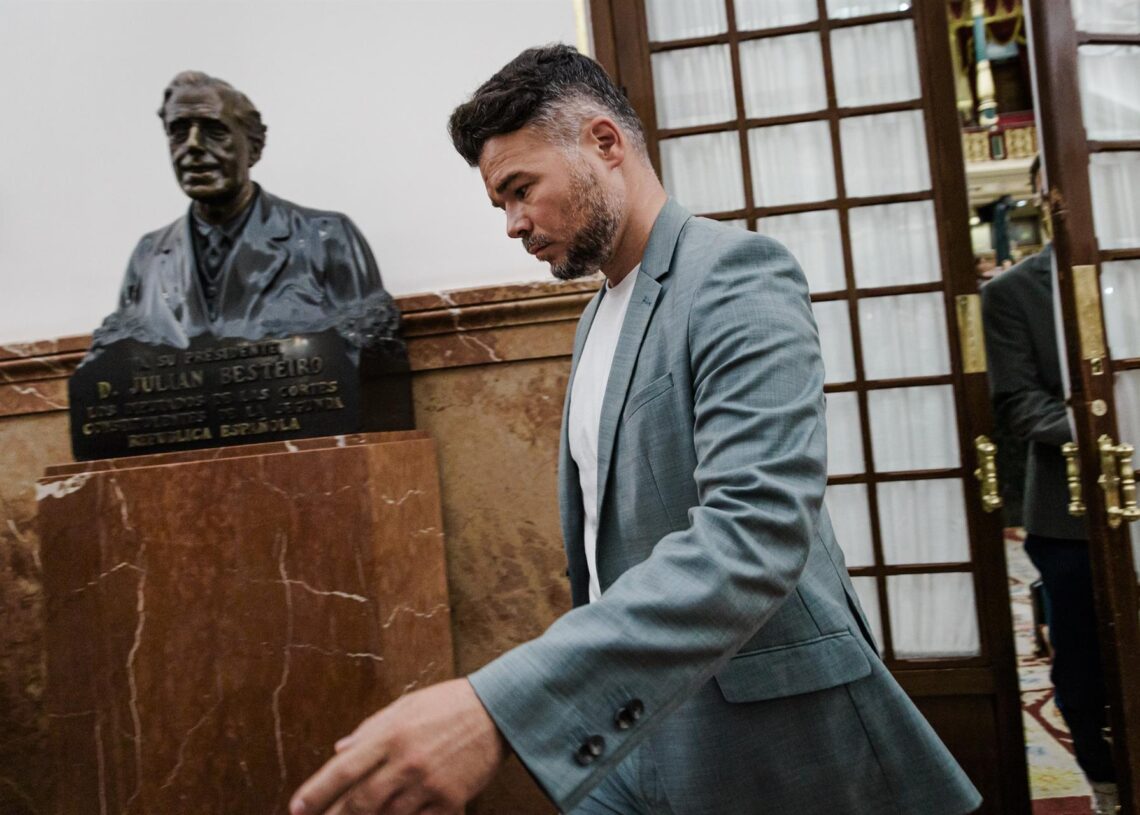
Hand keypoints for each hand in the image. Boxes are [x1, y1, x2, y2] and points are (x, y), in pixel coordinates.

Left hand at [290, 678, 507, 814]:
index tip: (296, 809)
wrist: (498, 710)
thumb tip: (339, 750)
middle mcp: (406, 761)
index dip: (315, 792)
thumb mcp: (404, 706)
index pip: (343, 769)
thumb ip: (369, 729)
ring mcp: (429, 783)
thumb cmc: (448, 704)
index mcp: (390, 734)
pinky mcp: (451, 799)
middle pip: (360, 802)